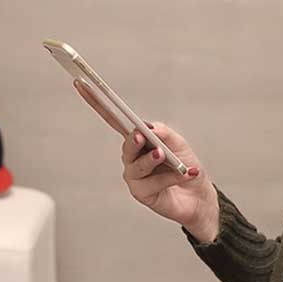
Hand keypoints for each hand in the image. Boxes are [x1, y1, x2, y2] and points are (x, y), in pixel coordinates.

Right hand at [73, 79, 220, 240]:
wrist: (200, 196)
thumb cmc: (187, 168)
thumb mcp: (179, 144)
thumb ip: (164, 133)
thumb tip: (148, 127)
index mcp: (138, 141)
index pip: (115, 121)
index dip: (98, 104)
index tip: (82, 84)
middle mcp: (133, 159)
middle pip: (127, 147)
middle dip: (133, 141)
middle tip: (141, 136)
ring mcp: (135, 178)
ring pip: (138, 166)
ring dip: (152, 160)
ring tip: (163, 155)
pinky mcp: (142, 195)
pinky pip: (153, 183)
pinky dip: (170, 177)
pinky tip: (184, 174)